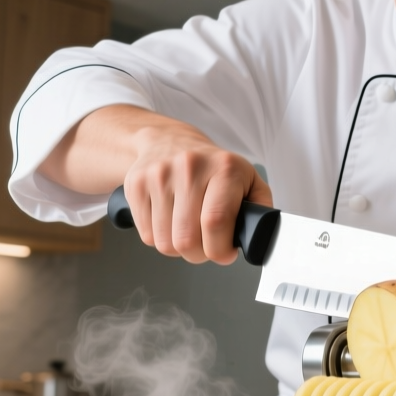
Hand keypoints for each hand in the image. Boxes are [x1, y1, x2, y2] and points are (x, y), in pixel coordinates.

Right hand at [39, 105, 271, 264]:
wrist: (168, 141)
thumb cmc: (212, 168)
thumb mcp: (248, 180)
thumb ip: (260, 209)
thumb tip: (260, 238)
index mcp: (224, 168)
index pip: (216, 222)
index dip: (220, 250)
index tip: (224, 253)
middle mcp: (190, 168)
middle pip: (187, 239)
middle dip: (199, 254)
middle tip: (206, 246)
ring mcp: (159, 175)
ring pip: (165, 243)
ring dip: (179, 248)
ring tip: (188, 231)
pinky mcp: (135, 185)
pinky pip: (146, 236)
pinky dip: (159, 238)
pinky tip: (169, 222)